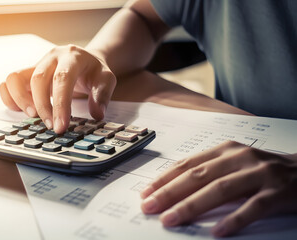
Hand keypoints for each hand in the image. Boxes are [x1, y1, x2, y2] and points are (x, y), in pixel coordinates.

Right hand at [0, 45, 115, 132]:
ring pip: (15, 78)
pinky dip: (9, 98)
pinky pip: (8, 83)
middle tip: (51, 127)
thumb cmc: (94, 72)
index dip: (60, 105)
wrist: (85, 61)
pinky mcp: (26, 74)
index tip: (61, 127)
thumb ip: (102, 96)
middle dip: (43, 107)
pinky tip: (21, 111)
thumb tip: (97, 114)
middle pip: (37, 79)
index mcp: (71, 56)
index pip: (62, 79)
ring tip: (33, 116)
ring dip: (21, 101)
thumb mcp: (106, 80)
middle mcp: (50, 58)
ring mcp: (36, 65)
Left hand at [140, 141, 296, 236]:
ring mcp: (259, 174)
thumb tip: (174, 191)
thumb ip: (209, 173)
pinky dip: (233, 220)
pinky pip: (253, 207)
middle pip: (198, 176)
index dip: (164, 179)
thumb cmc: (263, 170)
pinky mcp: (278, 192)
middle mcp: (240, 158)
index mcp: (225, 151)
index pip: (187, 164)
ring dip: (192, 206)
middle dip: (170, 193)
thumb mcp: (234, 164)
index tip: (145, 193)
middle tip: (149, 207)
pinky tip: (217, 232)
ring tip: (171, 220)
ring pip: (220, 190)